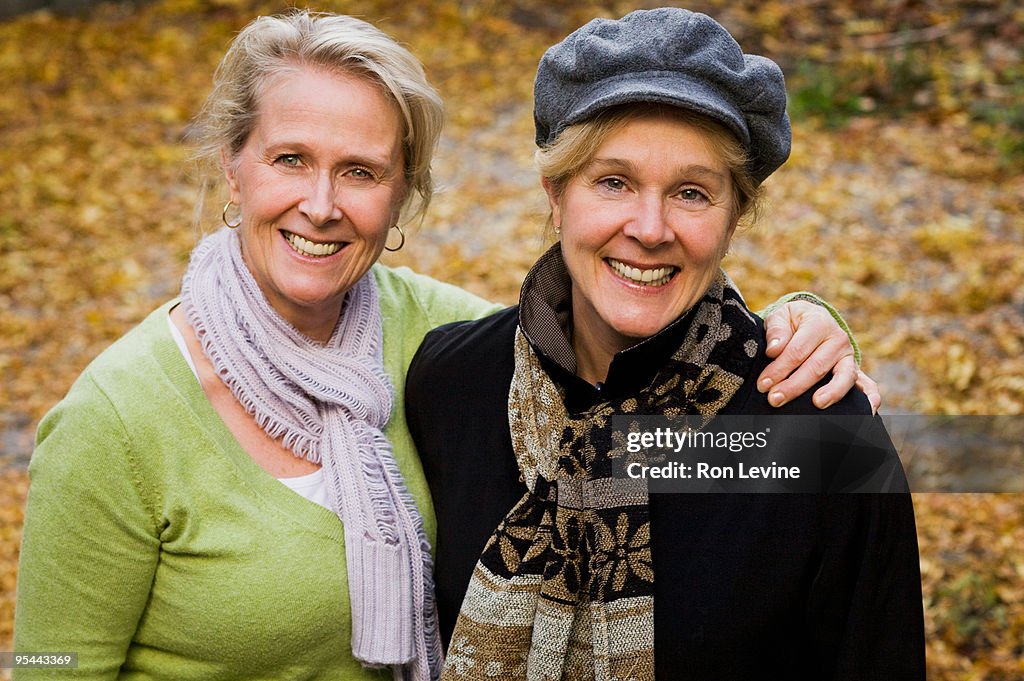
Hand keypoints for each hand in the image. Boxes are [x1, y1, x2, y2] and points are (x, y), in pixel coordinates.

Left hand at [758, 300, 880, 412]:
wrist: (810, 320)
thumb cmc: (792, 322)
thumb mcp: (780, 316)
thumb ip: (776, 330)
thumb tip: (774, 349)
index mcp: (819, 323)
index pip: (797, 350)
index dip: (779, 368)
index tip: (763, 384)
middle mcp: (838, 339)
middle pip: (817, 367)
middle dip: (794, 386)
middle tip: (774, 399)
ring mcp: (848, 357)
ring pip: (844, 376)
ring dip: (830, 393)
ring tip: (816, 404)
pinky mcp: (855, 371)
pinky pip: (867, 385)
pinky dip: (869, 398)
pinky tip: (866, 411)